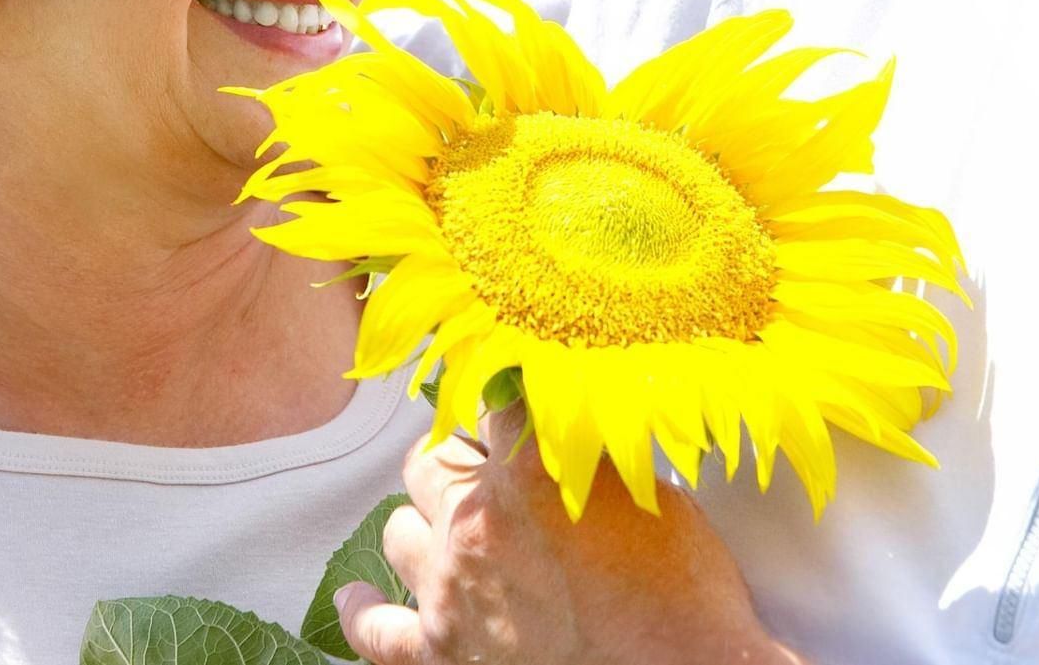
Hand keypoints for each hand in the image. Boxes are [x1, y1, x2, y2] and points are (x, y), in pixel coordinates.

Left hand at [337, 404, 805, 664]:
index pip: (489, 399)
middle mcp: (477, 522)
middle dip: (458, 461)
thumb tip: (558, 415)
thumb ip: (586, 448)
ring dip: (425, 526)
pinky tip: (358, 599)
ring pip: (399, 531)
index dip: (503, 402)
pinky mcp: (441, 653)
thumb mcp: (647, 491)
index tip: (509, 405)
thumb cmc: (681, 599)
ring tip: (454, 531)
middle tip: (491, 474)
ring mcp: (450, 590)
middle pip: (429, 461)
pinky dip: (363, 612)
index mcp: (529, 469)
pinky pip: (375, 631)